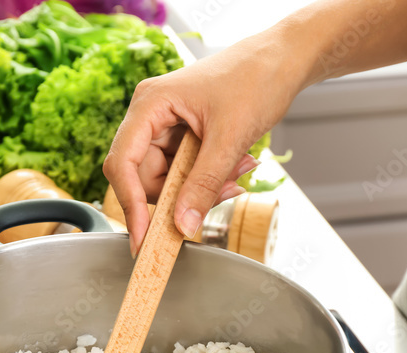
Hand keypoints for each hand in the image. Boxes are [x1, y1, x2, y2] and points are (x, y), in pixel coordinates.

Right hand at [103, 31, 303, 254]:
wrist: (283, 59)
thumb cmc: (256, 78)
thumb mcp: (230, 138)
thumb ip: (204, 184)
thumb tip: (182, 224)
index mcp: (150, 104)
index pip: (123, 163)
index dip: (130, 204)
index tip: (144, 238)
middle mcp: (150, 116)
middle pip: (143, 178)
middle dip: (180, 195)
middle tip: (221, 195)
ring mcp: (166, 127)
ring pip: (168, 180)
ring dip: (201, 188)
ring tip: (237, 173)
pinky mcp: (182, 136)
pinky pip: (184, 173)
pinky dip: (208, 179)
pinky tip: (235, 167)